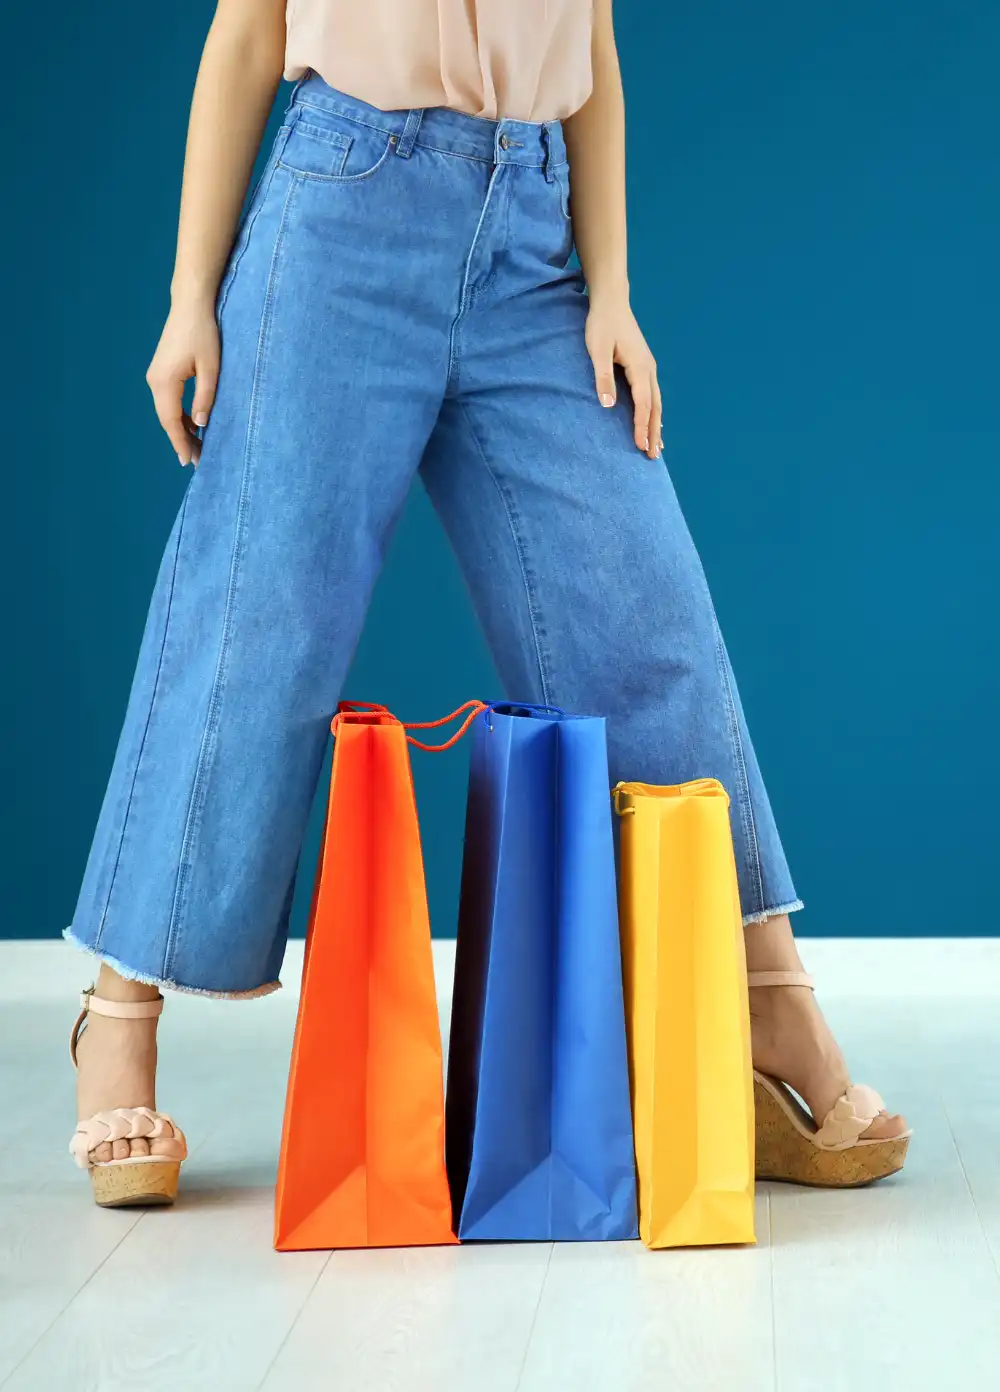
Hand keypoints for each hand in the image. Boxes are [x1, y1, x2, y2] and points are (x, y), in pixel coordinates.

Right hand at [145, 300, 220, 466]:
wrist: (190, 305)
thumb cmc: (203, 332)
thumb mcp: (211, 368)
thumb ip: (205, 397)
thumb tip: (201, 425)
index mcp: (165, 382)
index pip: (171, 421)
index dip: (180, 443)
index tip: (189, 462)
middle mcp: (155, 381)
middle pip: (167, 419)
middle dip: (182, 440)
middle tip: (199, 460)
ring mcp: (155, 375)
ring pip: (167, 411)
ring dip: (181, 429)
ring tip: (198, 447)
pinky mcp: (161, 371)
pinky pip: (169, 400)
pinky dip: (180, 415)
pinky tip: (194, 425)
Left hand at [585, 293, 662, 458]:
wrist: (611, 302)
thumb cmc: (602, 324)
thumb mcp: (597, 350)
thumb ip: (603, 377)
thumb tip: (608, 405)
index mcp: (639, 367)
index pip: (643, 404)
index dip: (641, 426)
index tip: (639, 446)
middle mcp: (649, 370)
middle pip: (655, 408)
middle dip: (653, 432)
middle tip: (652, 456)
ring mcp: (648, 368)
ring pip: (657, 403)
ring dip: (656, 426)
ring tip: (657, 448)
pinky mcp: (643, 367)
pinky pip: (653, 396)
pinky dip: (654, 413)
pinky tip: (655, 424)